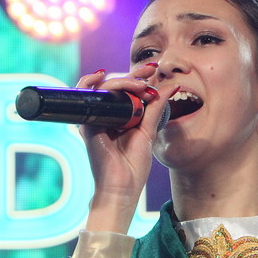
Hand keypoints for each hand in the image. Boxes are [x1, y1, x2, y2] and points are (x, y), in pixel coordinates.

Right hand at [79, 63, 174, 232]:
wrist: (122, 186)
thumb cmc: (134, 165)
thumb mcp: (149, 132)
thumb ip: (156, 108)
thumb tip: (171, 86)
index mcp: (122, 117)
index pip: (128, 90)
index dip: (140, 77)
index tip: (155, 70)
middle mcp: (108, 115)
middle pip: (116, 86)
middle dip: (134, 74)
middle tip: (151, 70)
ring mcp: (96, 118)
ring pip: (104, 88)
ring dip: (121, 80)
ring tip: (139, 84)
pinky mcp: (86, 123)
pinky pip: (85, 96)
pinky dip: (90, 83)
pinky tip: (102, 76)